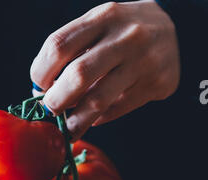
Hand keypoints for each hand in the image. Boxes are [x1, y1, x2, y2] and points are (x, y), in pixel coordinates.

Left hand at [30, 0, 179, 140]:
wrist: (173, 30)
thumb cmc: (123, 32)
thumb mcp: (100, 26)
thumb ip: (73, 50)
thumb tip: (42, 91)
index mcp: (103, 17)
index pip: (59, 46)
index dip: (41, 72)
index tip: (39, 86)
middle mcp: (125, 37)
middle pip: (78, 74)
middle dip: (56, 100)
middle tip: (50, 110)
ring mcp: (143, 61)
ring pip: (99, 99)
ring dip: (76, 120)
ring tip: (67, 129)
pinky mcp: (155, 84)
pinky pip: (118, 109)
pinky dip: (100, 118)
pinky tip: (94, 119)